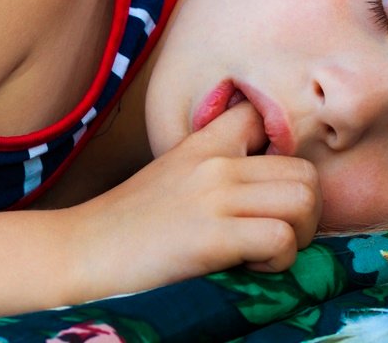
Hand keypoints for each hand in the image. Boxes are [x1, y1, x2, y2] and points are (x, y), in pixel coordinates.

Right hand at [65, 102, 321, 301]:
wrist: (81, 251)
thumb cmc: (130, 223)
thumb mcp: (177, 173)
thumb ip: (220, 167)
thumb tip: (270, 186)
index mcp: (208, 142)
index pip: (269, 121)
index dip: (284, 161)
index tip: (269, 193)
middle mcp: (217, 162)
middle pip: (306, 173)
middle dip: (306, 212)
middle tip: (280, 235)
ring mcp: (215, 196)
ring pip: (303, 201)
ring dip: (298, 236)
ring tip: (266, 251)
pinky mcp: (212, 236)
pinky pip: (281, 239)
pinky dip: (279, 261)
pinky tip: (250, 266)